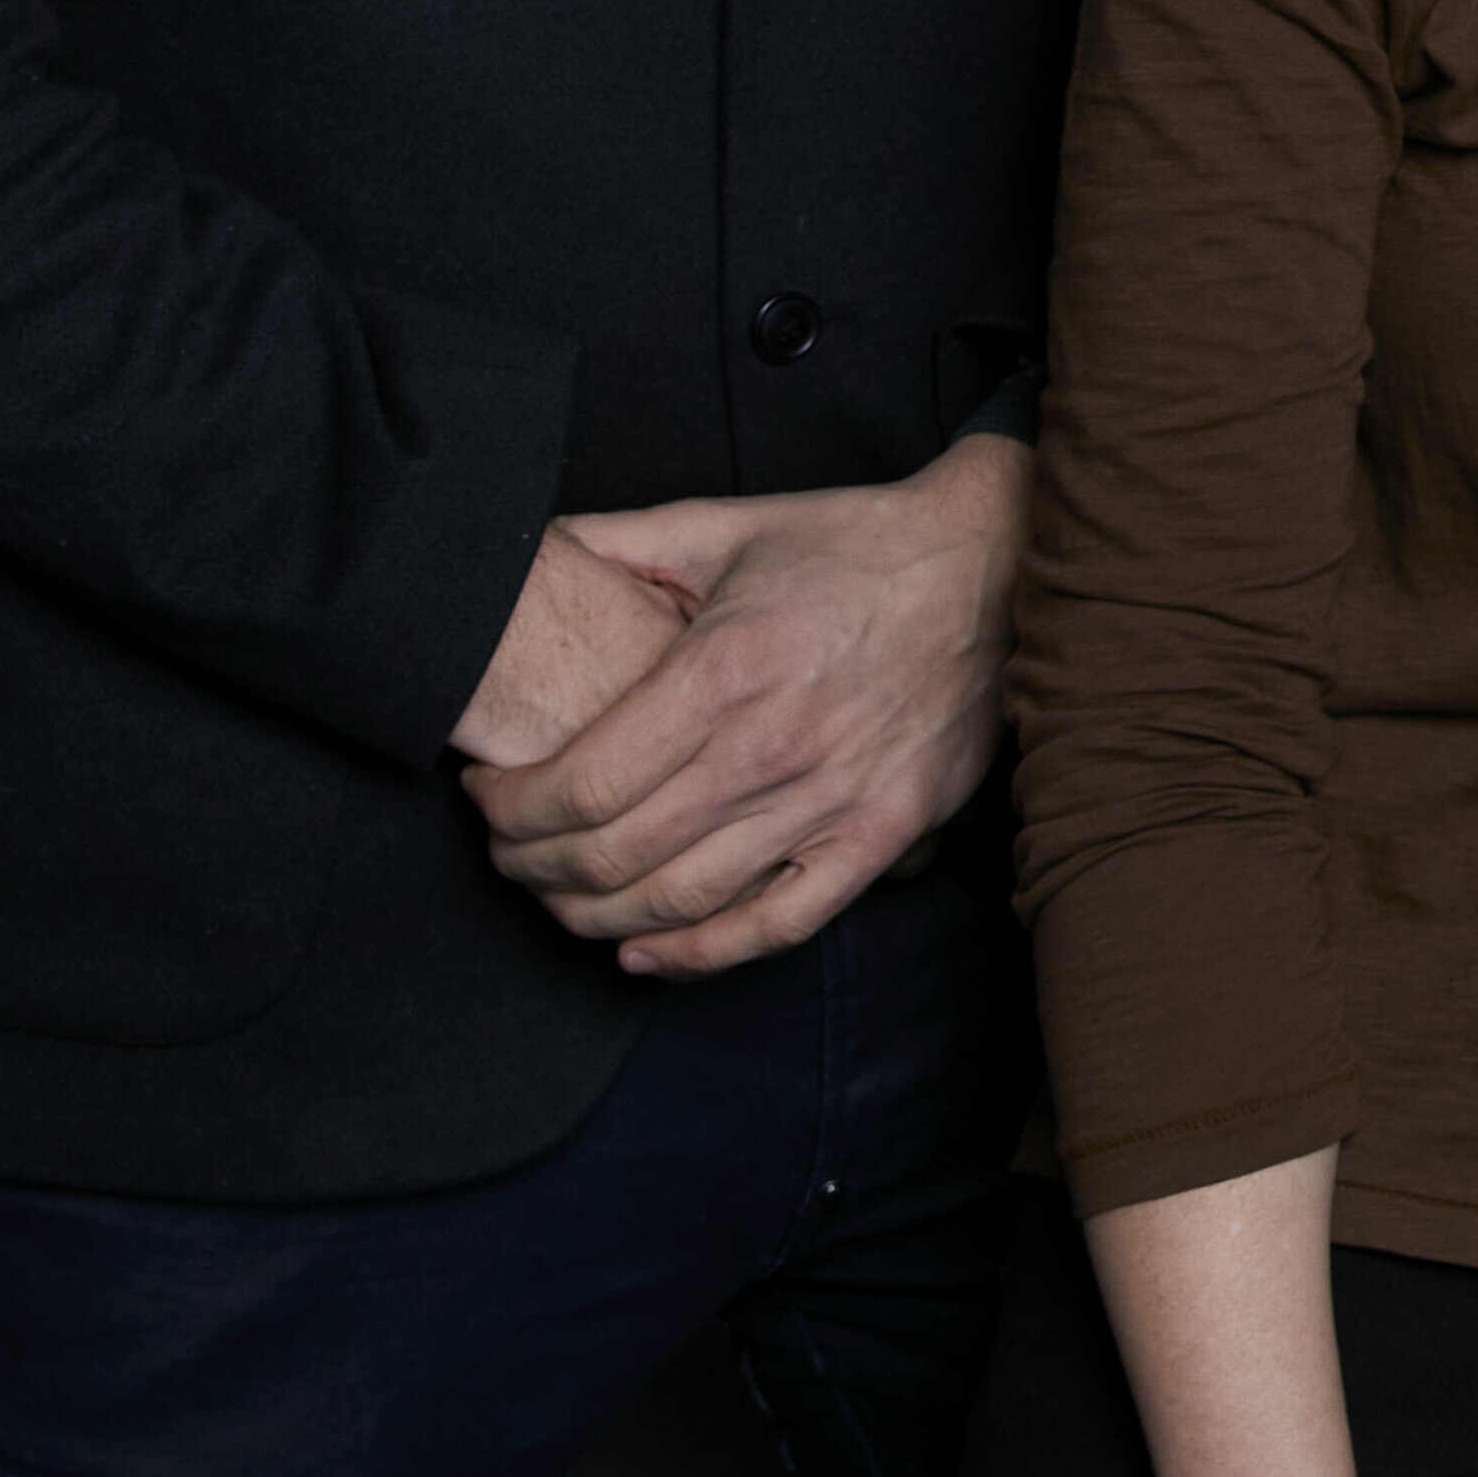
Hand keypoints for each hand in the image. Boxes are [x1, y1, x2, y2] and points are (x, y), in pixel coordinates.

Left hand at [462, 431, 1024, 976]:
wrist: (991, 565)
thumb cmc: (852, 545)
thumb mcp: (726, 522)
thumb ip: (616, 542)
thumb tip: (523, 551)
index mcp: (724, 670)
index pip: (579, 784)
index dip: (508, 810)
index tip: (486, 797)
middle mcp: (773, 747)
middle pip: (612, 854)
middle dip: (531, 866)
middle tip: (506, 850)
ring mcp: (832, 799)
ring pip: (679, 900)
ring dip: (592, 914)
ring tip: (559, 894)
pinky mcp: (883, 834)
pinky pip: (778, 923)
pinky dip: (698, 954)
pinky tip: (643, 949)